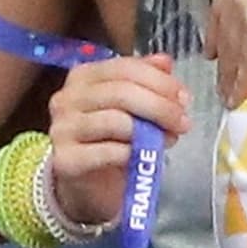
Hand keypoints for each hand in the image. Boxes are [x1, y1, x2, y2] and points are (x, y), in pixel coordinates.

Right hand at [47, 54, 189, 225]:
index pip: (125, 68)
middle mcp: (67, 98)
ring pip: (116, 121)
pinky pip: (109, 151)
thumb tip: (165, 62)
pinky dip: (133, 153)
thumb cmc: (109, 141)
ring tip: (167, 141)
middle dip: (160, 107)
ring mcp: (62, 129)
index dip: (160, 82)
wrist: (88, 185)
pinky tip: (141, 156)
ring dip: (150, 132)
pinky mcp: (66, 160)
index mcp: (83, 77)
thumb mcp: (130, 107)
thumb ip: (145, 81)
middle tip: (183, 122)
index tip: (183, 98)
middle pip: (122, 93)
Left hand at [206, 0, 246, 105]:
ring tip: (228, 94)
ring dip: (229, 75)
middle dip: (221, 54)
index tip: (215, 45)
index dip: (219, 26)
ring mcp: (245, 3)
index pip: (225, 0)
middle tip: (221, 74)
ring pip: (231, 47)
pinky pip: (244, 62)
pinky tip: (238, 97)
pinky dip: (240, 83)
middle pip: (223, 25)